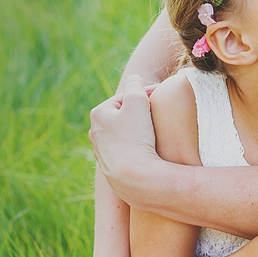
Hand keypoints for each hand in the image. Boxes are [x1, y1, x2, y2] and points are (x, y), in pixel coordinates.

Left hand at [89, 75, 161, 201]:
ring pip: (124, 132)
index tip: (162, 96)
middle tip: (159, 113)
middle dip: (141, 112)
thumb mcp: (137, 101)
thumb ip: (135, 85)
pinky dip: (136, 146)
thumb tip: (134, 79)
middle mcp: (95, 132)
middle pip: (124, 114)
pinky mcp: (111, 166)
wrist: (133, 176)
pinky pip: (126, 149)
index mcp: (99, 113)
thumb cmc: (135, 135)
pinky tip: (147, 149)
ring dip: (138, 129)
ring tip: (154, 132)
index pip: (126, 97)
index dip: (146, 94)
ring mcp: (102, 151)